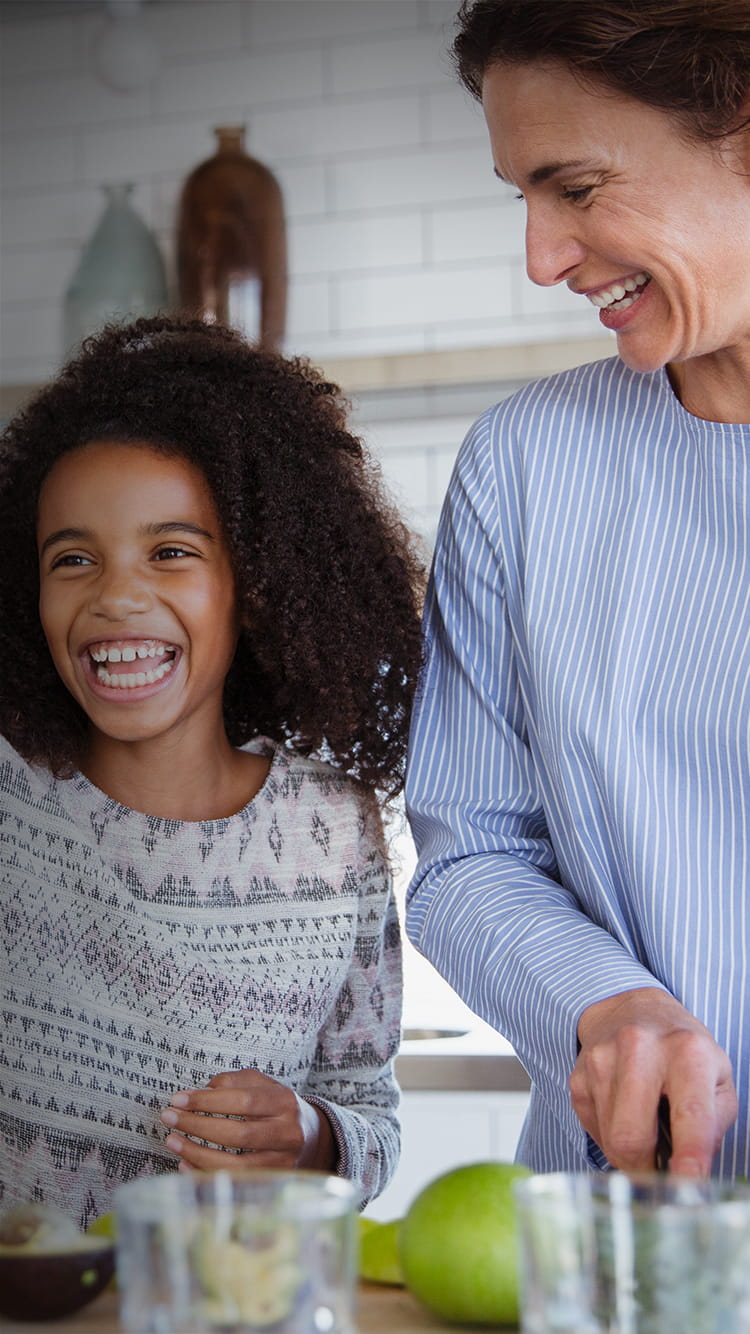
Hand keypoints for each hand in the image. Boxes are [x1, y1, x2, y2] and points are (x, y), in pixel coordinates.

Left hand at [160, 1068, 335, 1172]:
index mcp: (285, 1101)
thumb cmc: (277, 1107)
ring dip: (198, 1153)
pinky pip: (233, 1183)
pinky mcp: (271, 1183)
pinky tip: (184, 1164)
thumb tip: (200, 1091)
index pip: (243, 1100)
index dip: (207, 1100)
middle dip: (198, 1125)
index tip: (178, 1099)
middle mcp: (288, 1133)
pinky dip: (205, 1174)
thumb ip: (234, 1082)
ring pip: (236, 1165)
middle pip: (239, 1134)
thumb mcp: (262, 1085)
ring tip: (172, 1141)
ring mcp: (282, 1162)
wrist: (312, 1137)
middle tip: (169, 1117)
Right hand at [569, 987, 736, 1175]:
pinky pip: (593, 1129)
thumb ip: (713, 1124)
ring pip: (611, 1139)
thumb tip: (690, 1170)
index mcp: (687, 1051)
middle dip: (647, 1169)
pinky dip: (611, 1136)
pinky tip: (624, 1114)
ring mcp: (602, 1060)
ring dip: (630, 1154)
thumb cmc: (683, 1050)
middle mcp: (640, 1048)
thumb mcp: (718, 1077)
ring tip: (646, 1132)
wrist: (633, 1008)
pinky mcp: (578, 1075)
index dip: (689, 1157)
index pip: (690, 1115)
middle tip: (662, 1173)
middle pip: (632, 1136)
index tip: (688, 1183)